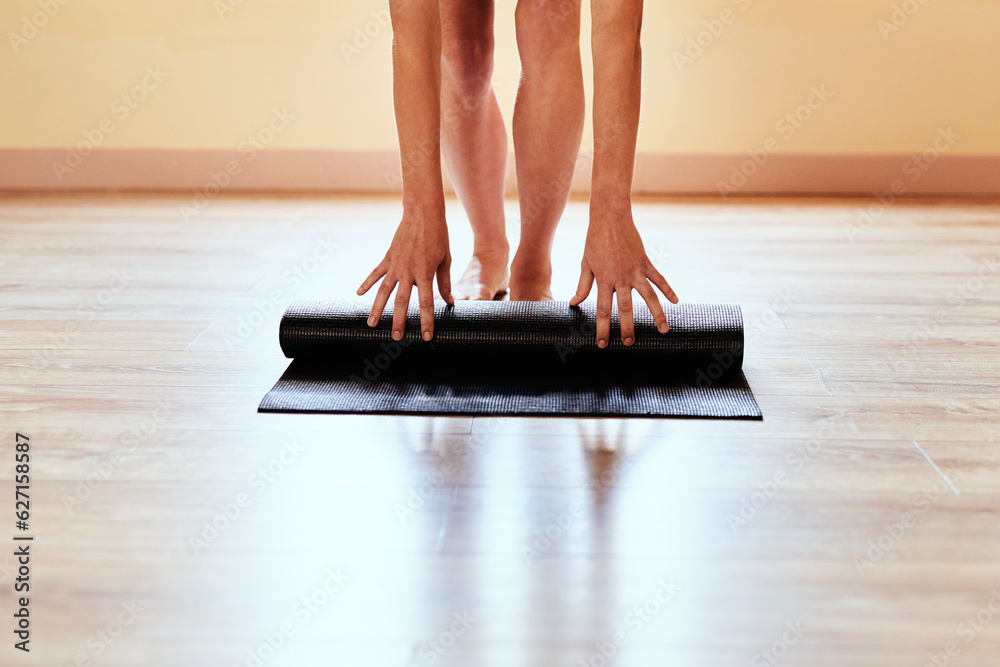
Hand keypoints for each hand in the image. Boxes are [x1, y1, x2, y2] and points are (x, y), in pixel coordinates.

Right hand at [358, 207, 453, 340]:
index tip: (425, 337)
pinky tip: (359, 295)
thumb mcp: (445, 260)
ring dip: (377, 309)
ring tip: (371, 324)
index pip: (426, 304)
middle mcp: (408, 272)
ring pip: (384, 291)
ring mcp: (396, 265)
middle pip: (402, 302)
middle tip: (396, 338)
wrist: (423, 213)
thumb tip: (450, 302)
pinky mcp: (388, 257)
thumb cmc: (438, 237)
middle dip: (398, 321)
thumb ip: (445, 283)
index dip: (426, 321)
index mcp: (425, 274)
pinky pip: (375, 273)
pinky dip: (366, 283)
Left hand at [569, 206, 677, 347]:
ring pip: (649, 296)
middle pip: (626, 308)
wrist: (610, 217)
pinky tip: (675, 302)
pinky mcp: (645, 262)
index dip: (603, 328)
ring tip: (663, 330)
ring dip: (657, 314)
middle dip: (628, 327)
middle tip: (630, 343)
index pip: (603, 310)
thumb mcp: (585, 264)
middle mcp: (621, 277)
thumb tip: (574, 303)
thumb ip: (582, 286)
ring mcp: (635, 270)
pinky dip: (668, 290)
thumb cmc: (594, 241)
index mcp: (604, 280)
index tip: (603, 344)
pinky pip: (659, 278)